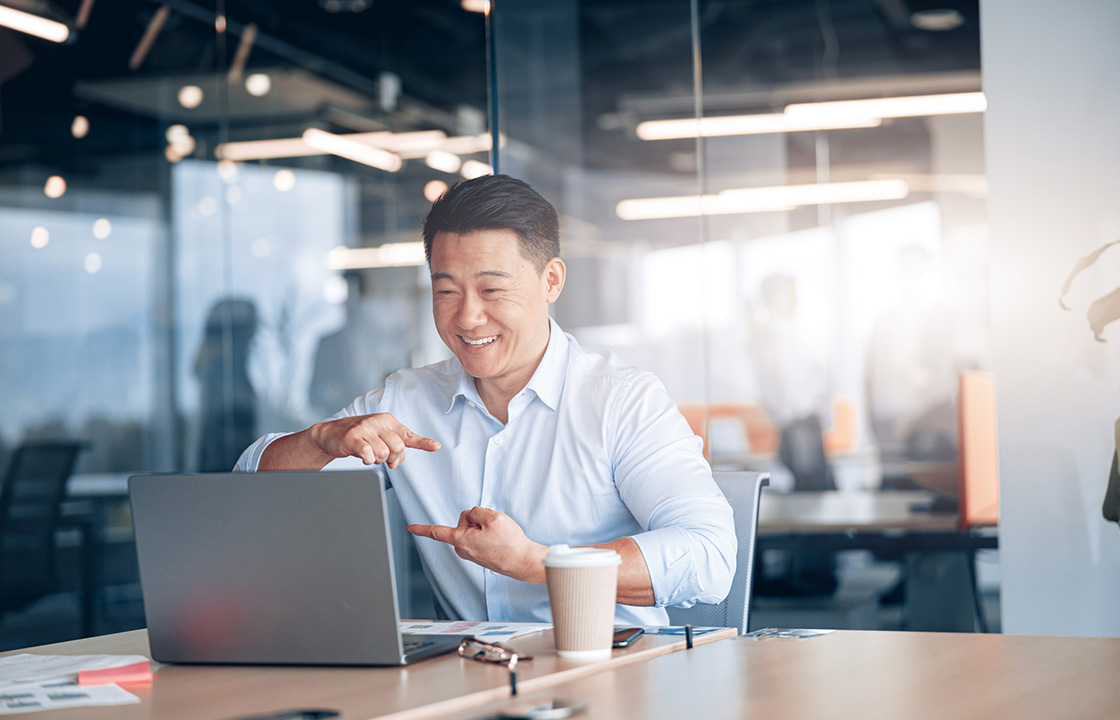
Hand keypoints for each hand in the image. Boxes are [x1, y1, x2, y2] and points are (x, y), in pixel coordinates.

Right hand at [309, 413, 439, 468]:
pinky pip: (369, 455)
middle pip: (398, 449)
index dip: (423, 442)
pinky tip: (362, 455)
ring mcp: (365, 428)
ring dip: (377, 460)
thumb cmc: (360, 437)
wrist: (331, 434)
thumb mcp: (380, 439)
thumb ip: (394, 449)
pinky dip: (367, 460)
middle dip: (390, 458)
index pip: (408, 435)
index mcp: (388, 421)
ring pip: (384, 454)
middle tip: (380, 455)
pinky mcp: (353, 437)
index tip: (437, 446)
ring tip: (368, 453)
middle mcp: (379, 422)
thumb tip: (397, 462)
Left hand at [407, 507, 546, 583]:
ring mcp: (471, 553)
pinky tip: (499, 540)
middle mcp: (463, 549)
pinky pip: (480, 536)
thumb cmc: (509, 543)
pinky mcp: (479, 555)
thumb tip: (472, 517)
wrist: (523, 562)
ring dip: (485, 527)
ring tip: (499, 536)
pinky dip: (489, 534)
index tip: (410, 527)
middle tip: (493, 528)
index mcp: (461, 540)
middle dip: (476, 519)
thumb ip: (476, 512)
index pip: (437, 532)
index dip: (422, 528)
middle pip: (463, 521)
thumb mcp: (492, 517)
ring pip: (473, 528)